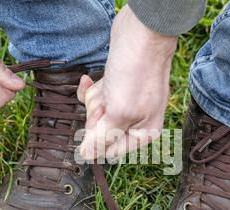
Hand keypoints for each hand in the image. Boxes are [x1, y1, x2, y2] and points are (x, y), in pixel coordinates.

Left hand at [77, 4, 176, 159]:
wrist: (140, 34)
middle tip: (107, 100)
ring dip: (95, 99)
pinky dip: (91, 89)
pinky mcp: (116, 88)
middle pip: (101, 131)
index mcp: (143, 133)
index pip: (110, 150)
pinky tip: (90, 78)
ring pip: (96, 114)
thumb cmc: (136, 74)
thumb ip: (102, 138)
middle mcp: (136, 121)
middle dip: (97, 115)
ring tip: (109, 84)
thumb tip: (86, 156)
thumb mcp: (119, 113)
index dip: (98, 138)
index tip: (100, 121)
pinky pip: (96, 98)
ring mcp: (125, 103)